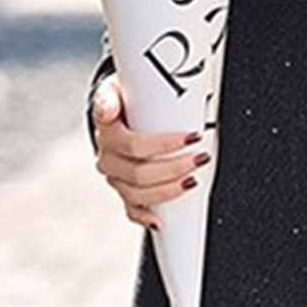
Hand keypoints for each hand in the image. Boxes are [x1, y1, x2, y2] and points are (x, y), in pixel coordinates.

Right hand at [94, 79, 208, 229]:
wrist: (114, 107)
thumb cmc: (124, 96)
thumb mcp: (116, 86)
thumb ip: (110, 96)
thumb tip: (107, 106)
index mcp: (106, 130)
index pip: (135, 145)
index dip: (164, 145)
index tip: (192, 137)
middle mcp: (107, 157)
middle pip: (140, 173)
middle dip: (174, 168)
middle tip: (200, 158)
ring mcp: (114, 176)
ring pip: (138, 194)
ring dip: (168, 190)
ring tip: (193, 179)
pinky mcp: (121, 188)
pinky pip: (131, 209)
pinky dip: (146, 217)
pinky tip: (161, 220)